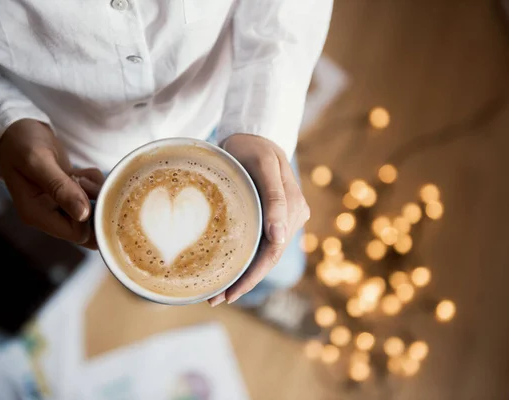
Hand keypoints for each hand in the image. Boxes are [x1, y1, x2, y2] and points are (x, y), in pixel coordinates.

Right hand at [0, 119, 103, 248]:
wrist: (17, 132)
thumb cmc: (21, 144)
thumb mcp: (38, 161)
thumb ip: (59, 187)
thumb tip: (83, 214)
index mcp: (36, 215)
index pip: (76, 234)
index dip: (89, 215)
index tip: (84, 190)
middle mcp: (49, 215)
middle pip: (89, 226)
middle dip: (94, 202)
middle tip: (82, 181)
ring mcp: (60, 206)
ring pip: (94, 210)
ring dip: (95, 190)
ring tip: (79, 174)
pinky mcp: (69, 195)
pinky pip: (93, 196)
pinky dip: (94, 183)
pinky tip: (81, 172)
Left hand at [208, 134, 309, 305]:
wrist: (255, 132)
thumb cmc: (254, 147)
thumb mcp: (263, 167)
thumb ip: (275, 199)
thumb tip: (279, 237)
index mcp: (292, 208)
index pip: (273, 251)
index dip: (253, 276)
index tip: (230, 293)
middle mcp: (291, 217)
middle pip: (268, 257)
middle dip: (244, 281)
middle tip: (216, 299)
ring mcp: (283, 218)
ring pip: (264, 253)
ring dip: (244, 274)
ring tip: (218, 292)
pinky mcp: (273, 216)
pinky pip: (260, 242)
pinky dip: (245, 259)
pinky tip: (229, 270)